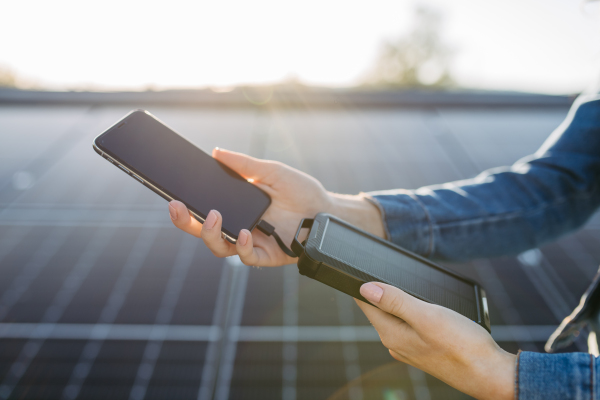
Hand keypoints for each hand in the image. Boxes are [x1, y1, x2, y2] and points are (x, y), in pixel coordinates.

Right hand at [168, 148, 332, 265]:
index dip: (186, 206)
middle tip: (177, 207)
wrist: (326, 209)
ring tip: (214, 216)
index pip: (203, 208)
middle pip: (203, 230)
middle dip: (185, 221)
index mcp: (236, 206)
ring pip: (218, 246)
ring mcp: (249, 241)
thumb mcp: (271, 171)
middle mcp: (238, 225)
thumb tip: (216, 152)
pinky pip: (245, 257)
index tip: (172, 195)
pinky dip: (240, 246)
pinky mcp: (264, 255)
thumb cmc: (300, 190)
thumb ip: (244, 165)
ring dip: (210, 233)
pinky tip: (242, 233)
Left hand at [357, 282, 514, 399]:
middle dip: (382, 291)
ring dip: (400, 302)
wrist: (491, 375)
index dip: (363, 284)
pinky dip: (414, 313)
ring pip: (396, 317)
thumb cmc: (463, 347)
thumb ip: (395, 301)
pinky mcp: (425, 350)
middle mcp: (396, 344)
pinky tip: (425, 308)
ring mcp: (410, 348)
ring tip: (408, 287)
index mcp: (391, 334)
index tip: (363, 268)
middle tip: (386, 270)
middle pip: (380, 310)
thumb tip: (366, 288)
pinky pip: (411, 326)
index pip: (366, 304)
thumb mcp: (427, 316)